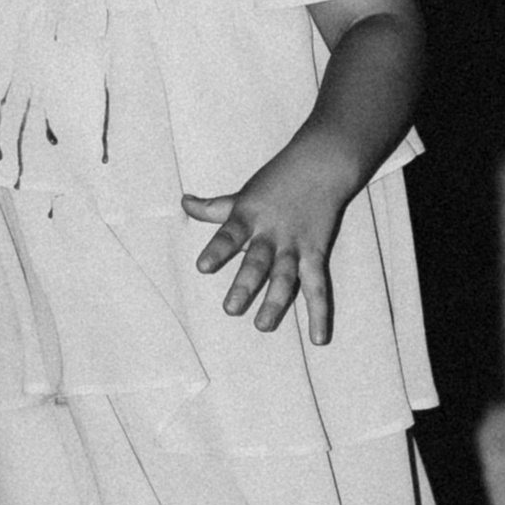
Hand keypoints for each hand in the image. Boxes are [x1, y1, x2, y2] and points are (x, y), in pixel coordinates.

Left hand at [182, 135, 356, 343]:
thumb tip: (183, 202)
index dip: (218, 250)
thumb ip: (214, 207)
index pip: (229, 234)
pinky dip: (320, 313)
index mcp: (249, 216)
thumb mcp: (243, 194)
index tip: (203, 267)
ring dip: (275, 302)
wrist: (321, 166)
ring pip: (285, 277)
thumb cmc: (276, 180)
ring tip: (263, 325)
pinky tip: (318, 338)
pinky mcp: (316, 254)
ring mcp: (295, 245)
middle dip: (245, 284)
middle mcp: (271, 233)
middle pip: (257, 261)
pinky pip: (319, 286)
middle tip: (230, 309)